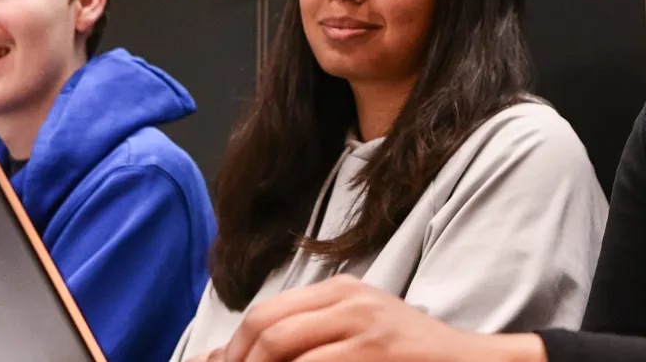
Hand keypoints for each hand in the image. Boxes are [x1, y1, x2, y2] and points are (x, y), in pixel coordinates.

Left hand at [217, 275, 544, 361]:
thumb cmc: (412, 359)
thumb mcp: (362, 334)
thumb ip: (311, 340)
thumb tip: (237, 357)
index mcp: (341, 290)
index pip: (265, 313)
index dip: (233, 350)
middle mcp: (349, 298)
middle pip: (266, 325)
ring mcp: (363, 323)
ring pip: (282, 345)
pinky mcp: (375, 349)